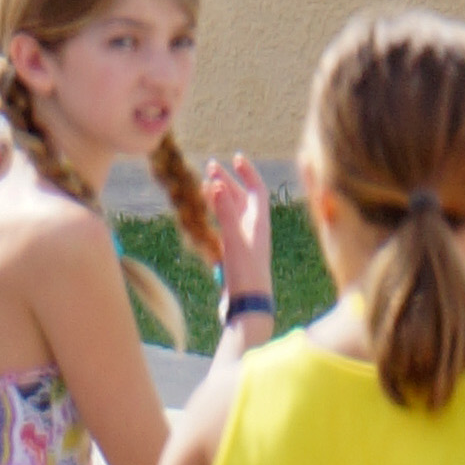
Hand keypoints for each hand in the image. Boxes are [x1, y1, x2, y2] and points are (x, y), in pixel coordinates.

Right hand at [199, 153, 273, 297]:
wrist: (249, 307)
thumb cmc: (246, 272)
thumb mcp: (235, 239)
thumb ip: (225, 211)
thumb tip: (215, 182)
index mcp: (260, 223)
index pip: (257, 190)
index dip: (248, 173)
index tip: (236, 158)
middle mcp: (254, 230)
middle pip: (242, 198)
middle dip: (228, 181)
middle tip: (210, 167)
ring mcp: (244, 243)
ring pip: (232, 213)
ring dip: (220, 197)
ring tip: (204, 185)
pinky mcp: (235, 256)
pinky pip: (226, 228)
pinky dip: (216, 216)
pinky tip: (205, 214)